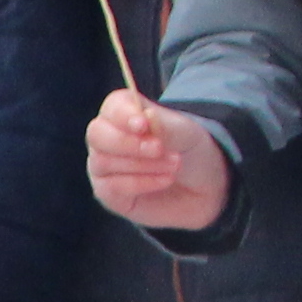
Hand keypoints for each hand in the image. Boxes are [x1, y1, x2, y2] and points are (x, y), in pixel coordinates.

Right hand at [85, 91, 230, 231]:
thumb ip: (164, 125)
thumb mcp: (185, 133)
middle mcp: (107, 138)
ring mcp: (104, 167)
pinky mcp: (108, 194)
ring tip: (174, 165)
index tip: (143, 125)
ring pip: (104, 162)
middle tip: (159, 148)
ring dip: (143, 164)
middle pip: (97, 135)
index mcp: (124, 114)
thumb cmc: (188, 152)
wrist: (203, 187)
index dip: (124, 115)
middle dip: (128, 143)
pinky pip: (111, 188)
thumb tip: (146, 115)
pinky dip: (141, 183)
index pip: (112, 107)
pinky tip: (166, 180)